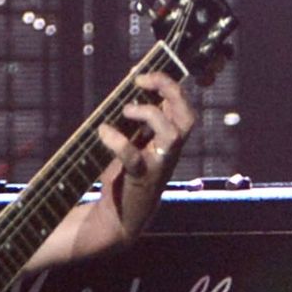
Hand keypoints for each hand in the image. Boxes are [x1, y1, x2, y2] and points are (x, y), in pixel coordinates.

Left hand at [90, 70, 197, 240]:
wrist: (120, 216)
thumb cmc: (126, 173)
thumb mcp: (135, 140)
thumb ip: (137, 117)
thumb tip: (131, 83)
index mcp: (170, 138)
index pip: (182, 104)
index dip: (166, 84)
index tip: (140, 75)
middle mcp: (171, 150)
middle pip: (188, 116)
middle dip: (169, 91)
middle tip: (141, 82)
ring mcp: (159, 165)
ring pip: (173, 135)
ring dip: (151, 114)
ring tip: (126, 109)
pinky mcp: (142, 179)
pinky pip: (135, 158)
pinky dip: (119, 141)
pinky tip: (103, 132)